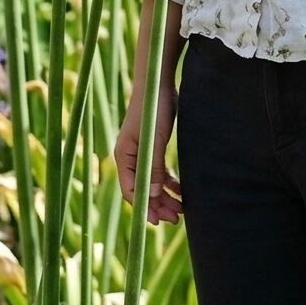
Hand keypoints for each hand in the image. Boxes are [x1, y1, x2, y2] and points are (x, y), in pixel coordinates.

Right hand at [114, 78, 181, 224]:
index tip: (158, 220)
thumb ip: (154, 166)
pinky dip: (169, 183)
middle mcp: (130, 158)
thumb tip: (154, 194)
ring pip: (152, 182)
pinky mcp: (153, 147)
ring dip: (165, 197)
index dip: (144, 207)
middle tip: (175, 219)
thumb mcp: (155, 140)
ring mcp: (141, 153)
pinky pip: (159, 172)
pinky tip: (181, 191)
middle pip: (142, 189)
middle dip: (158, 205)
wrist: (158, 84)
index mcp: (124, 156)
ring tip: (181, 210)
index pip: (131, 190)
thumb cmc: (153, 109)